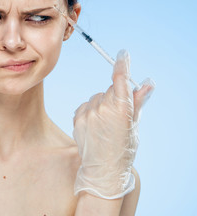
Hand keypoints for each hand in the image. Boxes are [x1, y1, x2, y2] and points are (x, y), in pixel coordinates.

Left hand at [73, 50, 154, 198]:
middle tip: (117, 115)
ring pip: (96, 97)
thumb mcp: (134, 125)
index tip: (122, 54)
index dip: (122, 65)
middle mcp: (103, 108)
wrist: (102, 169)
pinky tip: (95, 125)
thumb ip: (138, 102)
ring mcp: (88, 113)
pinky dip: (91, 110)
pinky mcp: (77, 118)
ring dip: (101, 104)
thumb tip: (146, 83)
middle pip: (109, 90)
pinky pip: (85, 105)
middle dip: (114, 97)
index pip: (120, 80)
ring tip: (105, 124)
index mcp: (121, 109)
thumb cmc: (123, 149)